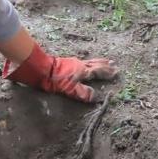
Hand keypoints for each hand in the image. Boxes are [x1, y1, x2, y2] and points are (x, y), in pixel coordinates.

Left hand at [3, 44, 117, 101]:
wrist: (41, 68)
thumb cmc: (55, 79)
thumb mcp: (69, 89)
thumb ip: (82, 92)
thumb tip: (95, 97)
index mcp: (83, 71)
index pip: (98, 72)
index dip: (107, 73)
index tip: (116, 72)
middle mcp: (81, 65)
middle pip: (96, 65)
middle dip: (106, 66)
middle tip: (115, 64)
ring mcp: (74, 62)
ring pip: (90, 61)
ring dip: (99, 61)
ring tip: (106, 60)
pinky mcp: (68, 62)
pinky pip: (84, 61)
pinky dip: (91, 61)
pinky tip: (88, 62)